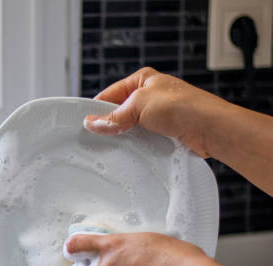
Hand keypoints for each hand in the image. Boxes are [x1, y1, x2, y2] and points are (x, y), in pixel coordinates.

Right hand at [83, 67, 229, 157]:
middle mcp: (150, 96)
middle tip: (97, 138)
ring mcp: (158, 116)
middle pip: (119, 112)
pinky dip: (136, 146)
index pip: (110, 94)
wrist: (211, 129)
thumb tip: (92, 123)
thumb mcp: (139, 105)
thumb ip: (114, 116)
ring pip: (130, 128)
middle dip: (110, 125)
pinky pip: (142, 140)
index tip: (86, 125)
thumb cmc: (183, 106)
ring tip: (114, 147)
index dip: (97, 109)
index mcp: (143, 80)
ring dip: (124, 137)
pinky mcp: (164, 133)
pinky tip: (131, 153)